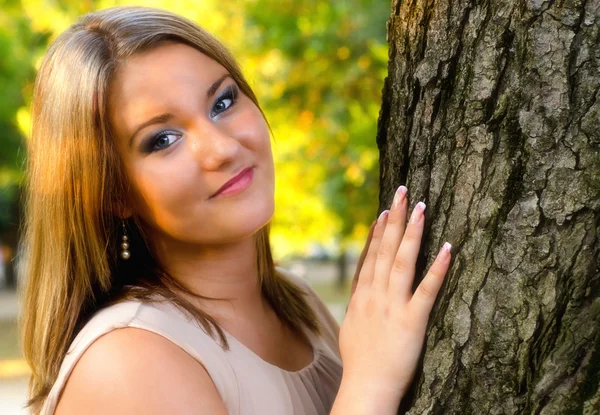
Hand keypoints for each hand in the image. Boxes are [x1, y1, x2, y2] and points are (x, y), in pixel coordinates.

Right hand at [338, 185, 451, 406]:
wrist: (364, 388)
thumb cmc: (359, 363)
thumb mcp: (351, 328)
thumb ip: (357, 305)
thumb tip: (361, 293)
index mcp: (362, 297)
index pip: (371, 257)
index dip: (379, 232)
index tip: (385, 211)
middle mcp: (376, 295)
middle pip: (385, 250)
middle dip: (395, 219)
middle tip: (403, 192)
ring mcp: (393, 306)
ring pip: (403, 262)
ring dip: (412, 233)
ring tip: (420, 208)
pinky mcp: (413, 320)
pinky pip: (427, 290)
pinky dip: (437, 268)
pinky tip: (448, 248)